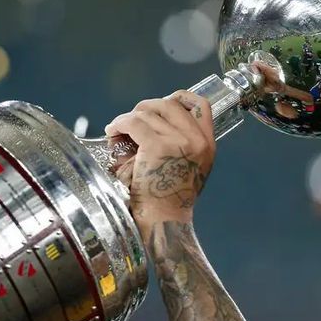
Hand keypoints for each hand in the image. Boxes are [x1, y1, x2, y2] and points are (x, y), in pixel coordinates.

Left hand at [104, 90, 214, 228]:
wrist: (164, 223)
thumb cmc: (169, 202)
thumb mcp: (188, 170)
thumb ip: (182, 147)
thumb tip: (158, 124)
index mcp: (207, 145)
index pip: (201, 106)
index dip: (180, 97)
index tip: (161, 102)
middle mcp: (197, 140)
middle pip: (171, 103)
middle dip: (148, 106)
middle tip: (133, 119)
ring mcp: (178, 141)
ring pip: (148, 112)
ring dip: (128, 117)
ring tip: (117, 130)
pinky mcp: (156, 146)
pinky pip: (134, 123)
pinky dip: (120, 124)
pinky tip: (112, 132)